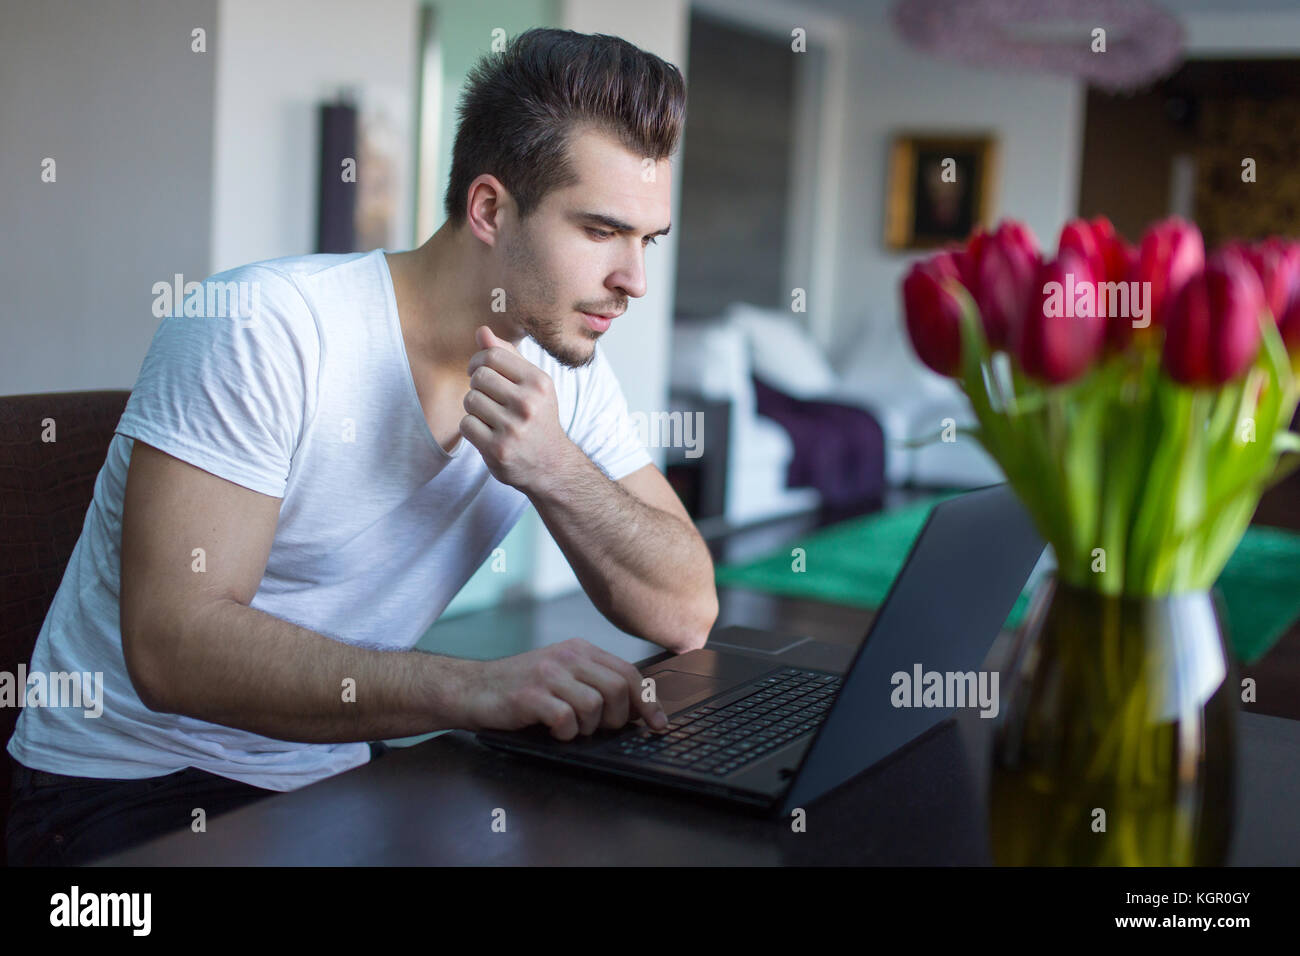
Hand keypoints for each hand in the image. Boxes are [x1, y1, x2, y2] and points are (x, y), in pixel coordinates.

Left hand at [459, 325, 573, 492]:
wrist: (551, 465)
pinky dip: (471, 428)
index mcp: (538, 383)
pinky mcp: (498, 449)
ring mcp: (513, 428)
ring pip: (470, 401)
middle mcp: (528, 404)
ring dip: (473, 408)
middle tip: (485, 397)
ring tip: (488, 416)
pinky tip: (486, 432)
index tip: (478, 371)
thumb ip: (507, 357)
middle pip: (479, 377)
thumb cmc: (537, 418)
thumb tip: (481, 331)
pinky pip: (466, 425)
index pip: (492, 356)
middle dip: (476, 386)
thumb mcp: (532, 385)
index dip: (477, 361)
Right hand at [460, 638, 668, 739]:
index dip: (648, 702)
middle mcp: (566, 657)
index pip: (628, 673)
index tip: (658, 724)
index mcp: (579, 650)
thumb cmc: (519, 687)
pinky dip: (564, 732)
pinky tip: (554, 731)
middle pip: (617, 689)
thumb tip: (637, 710)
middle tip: (600, 729)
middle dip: (617, 718)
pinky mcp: (528, 695)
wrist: (471, 688)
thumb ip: (595, 683)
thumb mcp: (561, 675)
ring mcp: (547, 674)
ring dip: (587, 728)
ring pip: (594, 705)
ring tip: (570, 728)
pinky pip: (565, 718)